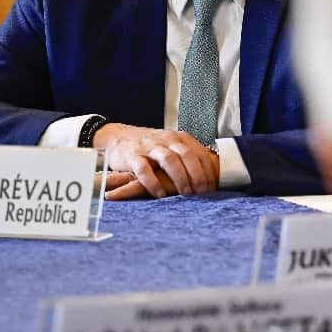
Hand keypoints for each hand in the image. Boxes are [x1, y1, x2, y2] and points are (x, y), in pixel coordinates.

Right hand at [95, 124, 217, 199]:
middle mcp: (166, 140)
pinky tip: (160, 194)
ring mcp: (149, 147)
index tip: (212, 187)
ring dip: (179, 178)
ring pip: (169, 160)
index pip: (199, 153)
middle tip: (201, 193)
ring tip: (184, 193)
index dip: (208, 171)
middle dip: (197, 175)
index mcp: (179, 138)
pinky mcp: (133, 156)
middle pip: (187, 155)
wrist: (119, 136)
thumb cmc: (151, 147)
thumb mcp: (172, 146)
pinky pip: (144, 169)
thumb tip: (210, 175)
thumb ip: (189, 156)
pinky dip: (153, 183)